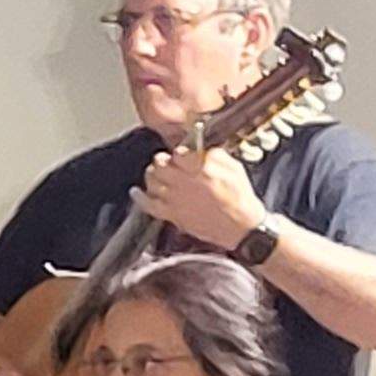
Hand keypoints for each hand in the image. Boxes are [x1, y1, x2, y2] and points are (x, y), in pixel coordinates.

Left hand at [138, 144, 265, 251]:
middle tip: (165, 162)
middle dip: (162, 160)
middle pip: (160, 164)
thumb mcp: (235, 169)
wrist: (241, 227)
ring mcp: (175, 199)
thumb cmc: (240, 198)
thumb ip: (216, 156)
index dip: (178, 152)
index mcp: (201, 169)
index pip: (179, 152)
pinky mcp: (171, 214)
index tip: (181, 154)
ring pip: (152, 181)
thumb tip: (202, 148)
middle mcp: (184, 182)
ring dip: (152, 175)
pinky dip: (139, 198)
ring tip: (156, 173)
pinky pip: (148, 205)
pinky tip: (135, 191)